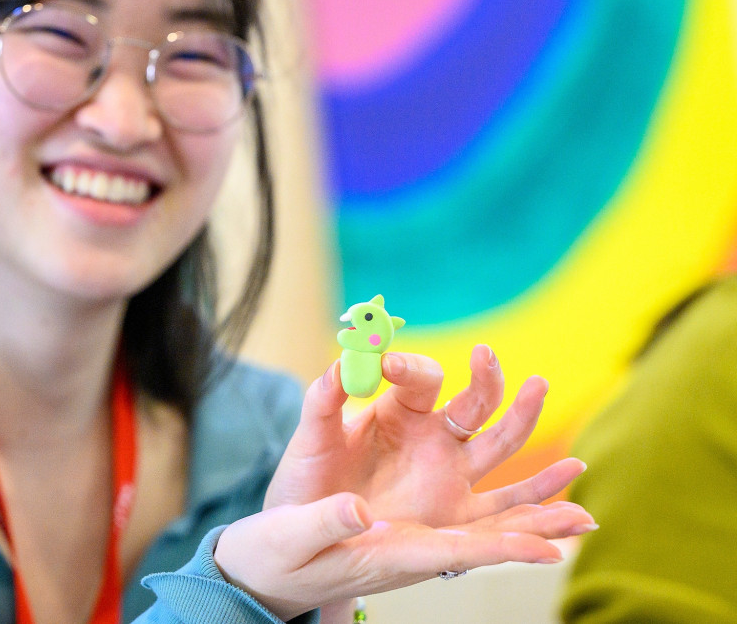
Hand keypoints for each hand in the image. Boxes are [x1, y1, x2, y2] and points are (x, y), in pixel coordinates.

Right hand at [215, 491, 588, 621]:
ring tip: (579, 502)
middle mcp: (411, 546)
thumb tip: (359, 509)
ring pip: (482, 524)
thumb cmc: (274, 557)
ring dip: (529, 509)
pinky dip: (503, 505)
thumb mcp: (290, 537)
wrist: (265, 569)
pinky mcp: (405, 524)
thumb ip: (325, 522)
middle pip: (485, 538)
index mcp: (388, 554)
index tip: (549, 550)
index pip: (456, 555)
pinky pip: (464, 514)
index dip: (504, 551)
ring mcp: (412, 534)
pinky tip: (532, 498)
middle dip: (534, 524)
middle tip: (585, 516)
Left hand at [265, 345, 586, 527]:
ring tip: (539, 387)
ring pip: (500, 444)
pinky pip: (506, 508)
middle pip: (474, 402)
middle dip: (488, 380)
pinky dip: (544, 500)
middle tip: (491, 358)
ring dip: (523, 417)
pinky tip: (577, 483)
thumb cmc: (309, 478)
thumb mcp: (311, 436)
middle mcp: (433, 437)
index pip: (421, 379)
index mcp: (400, 411)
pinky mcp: (457, 515)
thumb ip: (324, 397)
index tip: (388, 364)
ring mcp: (450, 474)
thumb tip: (342, 359)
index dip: (410, 367)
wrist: (309, 528)